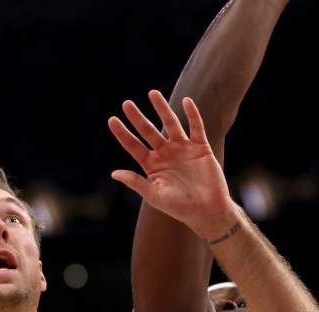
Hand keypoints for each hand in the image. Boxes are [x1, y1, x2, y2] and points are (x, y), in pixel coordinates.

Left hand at [108, 90, 237, 239]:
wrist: (207, 211)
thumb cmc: (179, 207)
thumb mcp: (154, 196)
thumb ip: (136, 182)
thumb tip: (114, 173)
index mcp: (151, 165)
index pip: (132, 145)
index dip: (122, 133)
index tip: (112, 119)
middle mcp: (164, 153)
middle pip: (148, 131)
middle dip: (137, 117)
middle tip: (126, 103)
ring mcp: (182, 149)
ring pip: (170, 124)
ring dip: (162, 109)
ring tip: (152, 93)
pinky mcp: (200, 148)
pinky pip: (196, 127)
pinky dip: (192, 114)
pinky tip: (186, 101)